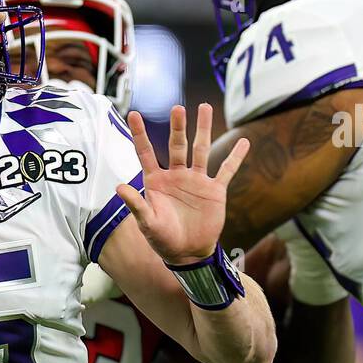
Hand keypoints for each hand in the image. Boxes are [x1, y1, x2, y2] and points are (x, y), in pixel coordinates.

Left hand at [116, 103, 249, 265]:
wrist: (187, 254)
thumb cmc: (162, 240)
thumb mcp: (147, 223)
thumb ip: (135, 204)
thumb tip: (119, 187)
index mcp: (156, 181)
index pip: (146, 152)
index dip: (140, 134)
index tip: (133, 114)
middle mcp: (176, 176)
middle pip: (177, 145)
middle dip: (177, 127)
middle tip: (177, 108)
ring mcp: (196, 181)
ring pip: (201, 150)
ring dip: (203, 129)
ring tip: (204, 108)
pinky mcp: (214, 190)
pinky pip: (226, 170)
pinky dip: (235, 157)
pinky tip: (244, 142)